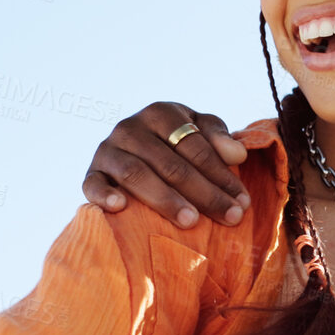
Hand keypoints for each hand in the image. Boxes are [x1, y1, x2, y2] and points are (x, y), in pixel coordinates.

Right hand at [82, 102, 249, 227]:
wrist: (133, 153)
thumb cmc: (175, 144)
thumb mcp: (200, 132)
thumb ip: (219, 138)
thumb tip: (237, 154)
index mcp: (161, 113)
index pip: (195, 146)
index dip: (221, 175)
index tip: (242, 202)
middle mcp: (131, 127)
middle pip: (171, 164)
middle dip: (205, 193)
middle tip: (229, 218)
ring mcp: (108, 150)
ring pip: (138, 175)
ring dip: (166, 200)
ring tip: (191, 221)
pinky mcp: (92, 172)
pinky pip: (93, 184)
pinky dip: (104, 195)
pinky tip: (121, 207)